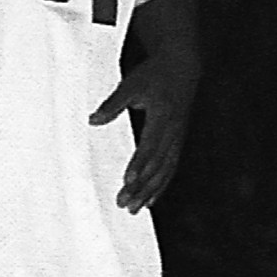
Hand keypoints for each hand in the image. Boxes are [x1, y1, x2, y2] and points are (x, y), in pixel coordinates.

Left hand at [90, 47, 198, 213]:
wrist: (184, 66)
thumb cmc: (154, 74)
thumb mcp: (132, 83)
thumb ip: (113, 103)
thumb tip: (92, 120)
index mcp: (163, 117)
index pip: (150, 146)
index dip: (139, 165)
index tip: (127, 181)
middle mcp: (173, 132)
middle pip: (157, 165)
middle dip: (141, 187)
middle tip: (124, 204)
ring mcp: (177, 138)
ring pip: (165, 171)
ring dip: (150, 192)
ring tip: (134, 210)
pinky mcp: (178, 141)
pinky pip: (170, 168)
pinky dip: (161, 186)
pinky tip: (150, 200)